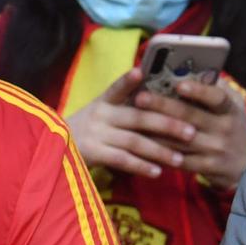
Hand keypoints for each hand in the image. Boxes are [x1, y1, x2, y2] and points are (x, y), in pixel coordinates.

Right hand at [65, 69, 196, 178]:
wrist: (53, 149)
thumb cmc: (86, 129)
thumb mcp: (100, 112)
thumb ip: (124, 106)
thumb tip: (159, 101)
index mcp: (103, 101)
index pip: (117, 88)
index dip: (128, 80)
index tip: (140, 72)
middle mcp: (100, 115)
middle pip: (138, 117)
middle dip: (167, 124)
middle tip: (191, 132)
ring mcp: (95, 134)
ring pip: (134, 141)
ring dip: (159, 150)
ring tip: (180, 159)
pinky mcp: (92, 153)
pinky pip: (121, 159)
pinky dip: (141, 166)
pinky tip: (157, 172)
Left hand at [131, 78, 245, 191]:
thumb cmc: (233, 127)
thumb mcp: (232, 106)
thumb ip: (215, 88)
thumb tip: (195, 67)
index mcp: (229, 109)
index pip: (217, 98)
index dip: (199, 91)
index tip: (179, 84)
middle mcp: (224, 129)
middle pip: (190, 116)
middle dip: (163, 106)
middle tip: (140, 97)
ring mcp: (215, 149)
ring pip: (179, 139)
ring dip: (154, 130)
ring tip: (133, 121)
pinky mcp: (207, 167)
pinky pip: (179, 161)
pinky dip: (160, 153)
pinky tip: (142, 146)